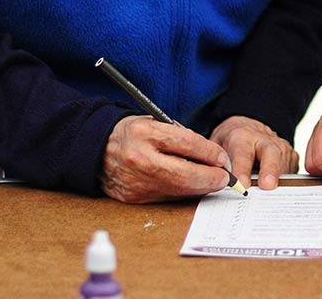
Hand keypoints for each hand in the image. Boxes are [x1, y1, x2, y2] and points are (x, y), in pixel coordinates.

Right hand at [99, 116, 232, 203]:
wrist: (97, 150)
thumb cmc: (132, 134)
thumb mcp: (154, 123)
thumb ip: (181, 136)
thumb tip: (212, 155)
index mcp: (144, 133)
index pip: (186, 143)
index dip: (209, 152)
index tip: (223, 158)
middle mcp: (138, 158)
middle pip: (183, 174)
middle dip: (209, 178)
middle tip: (224, 178)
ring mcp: (135, 181)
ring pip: (177, 190)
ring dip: (199, 188)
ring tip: (213, 182)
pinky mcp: (134, 197)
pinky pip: (166, 197)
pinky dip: (183, 193)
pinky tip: (193, 188)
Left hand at [209, 115, 298, 190]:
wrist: (245, 130)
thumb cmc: (228, 144)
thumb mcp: (215, 150)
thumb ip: (215, 165)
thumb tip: (213, 185)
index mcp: (242, 136)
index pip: (242, 153)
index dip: (242, 169)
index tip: (242, 184)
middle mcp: (264, 139)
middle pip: (271, 153)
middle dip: (270, 169)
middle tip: (267, 186)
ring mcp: (280, 147)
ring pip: (284, 164)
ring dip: (280, 182)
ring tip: (273, 201)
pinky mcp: (291, 157)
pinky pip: (291, 172)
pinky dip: (287, 185)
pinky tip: (279, 197)